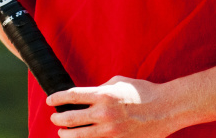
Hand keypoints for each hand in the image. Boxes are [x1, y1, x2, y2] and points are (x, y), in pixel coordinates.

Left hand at [47, 77, 180, 137]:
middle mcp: (104, 113)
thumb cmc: (143, 92)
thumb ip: (101, 88)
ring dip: (67, 134)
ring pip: (80, 135)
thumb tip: (88, 95)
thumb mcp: (119, 82)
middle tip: (54, 117)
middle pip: (71, 118)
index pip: (72, 96)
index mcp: (103, 95)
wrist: (166, 108)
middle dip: (58, 118)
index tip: (50, 100)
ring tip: (62, 131)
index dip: (57, 98)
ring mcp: (111, 131)